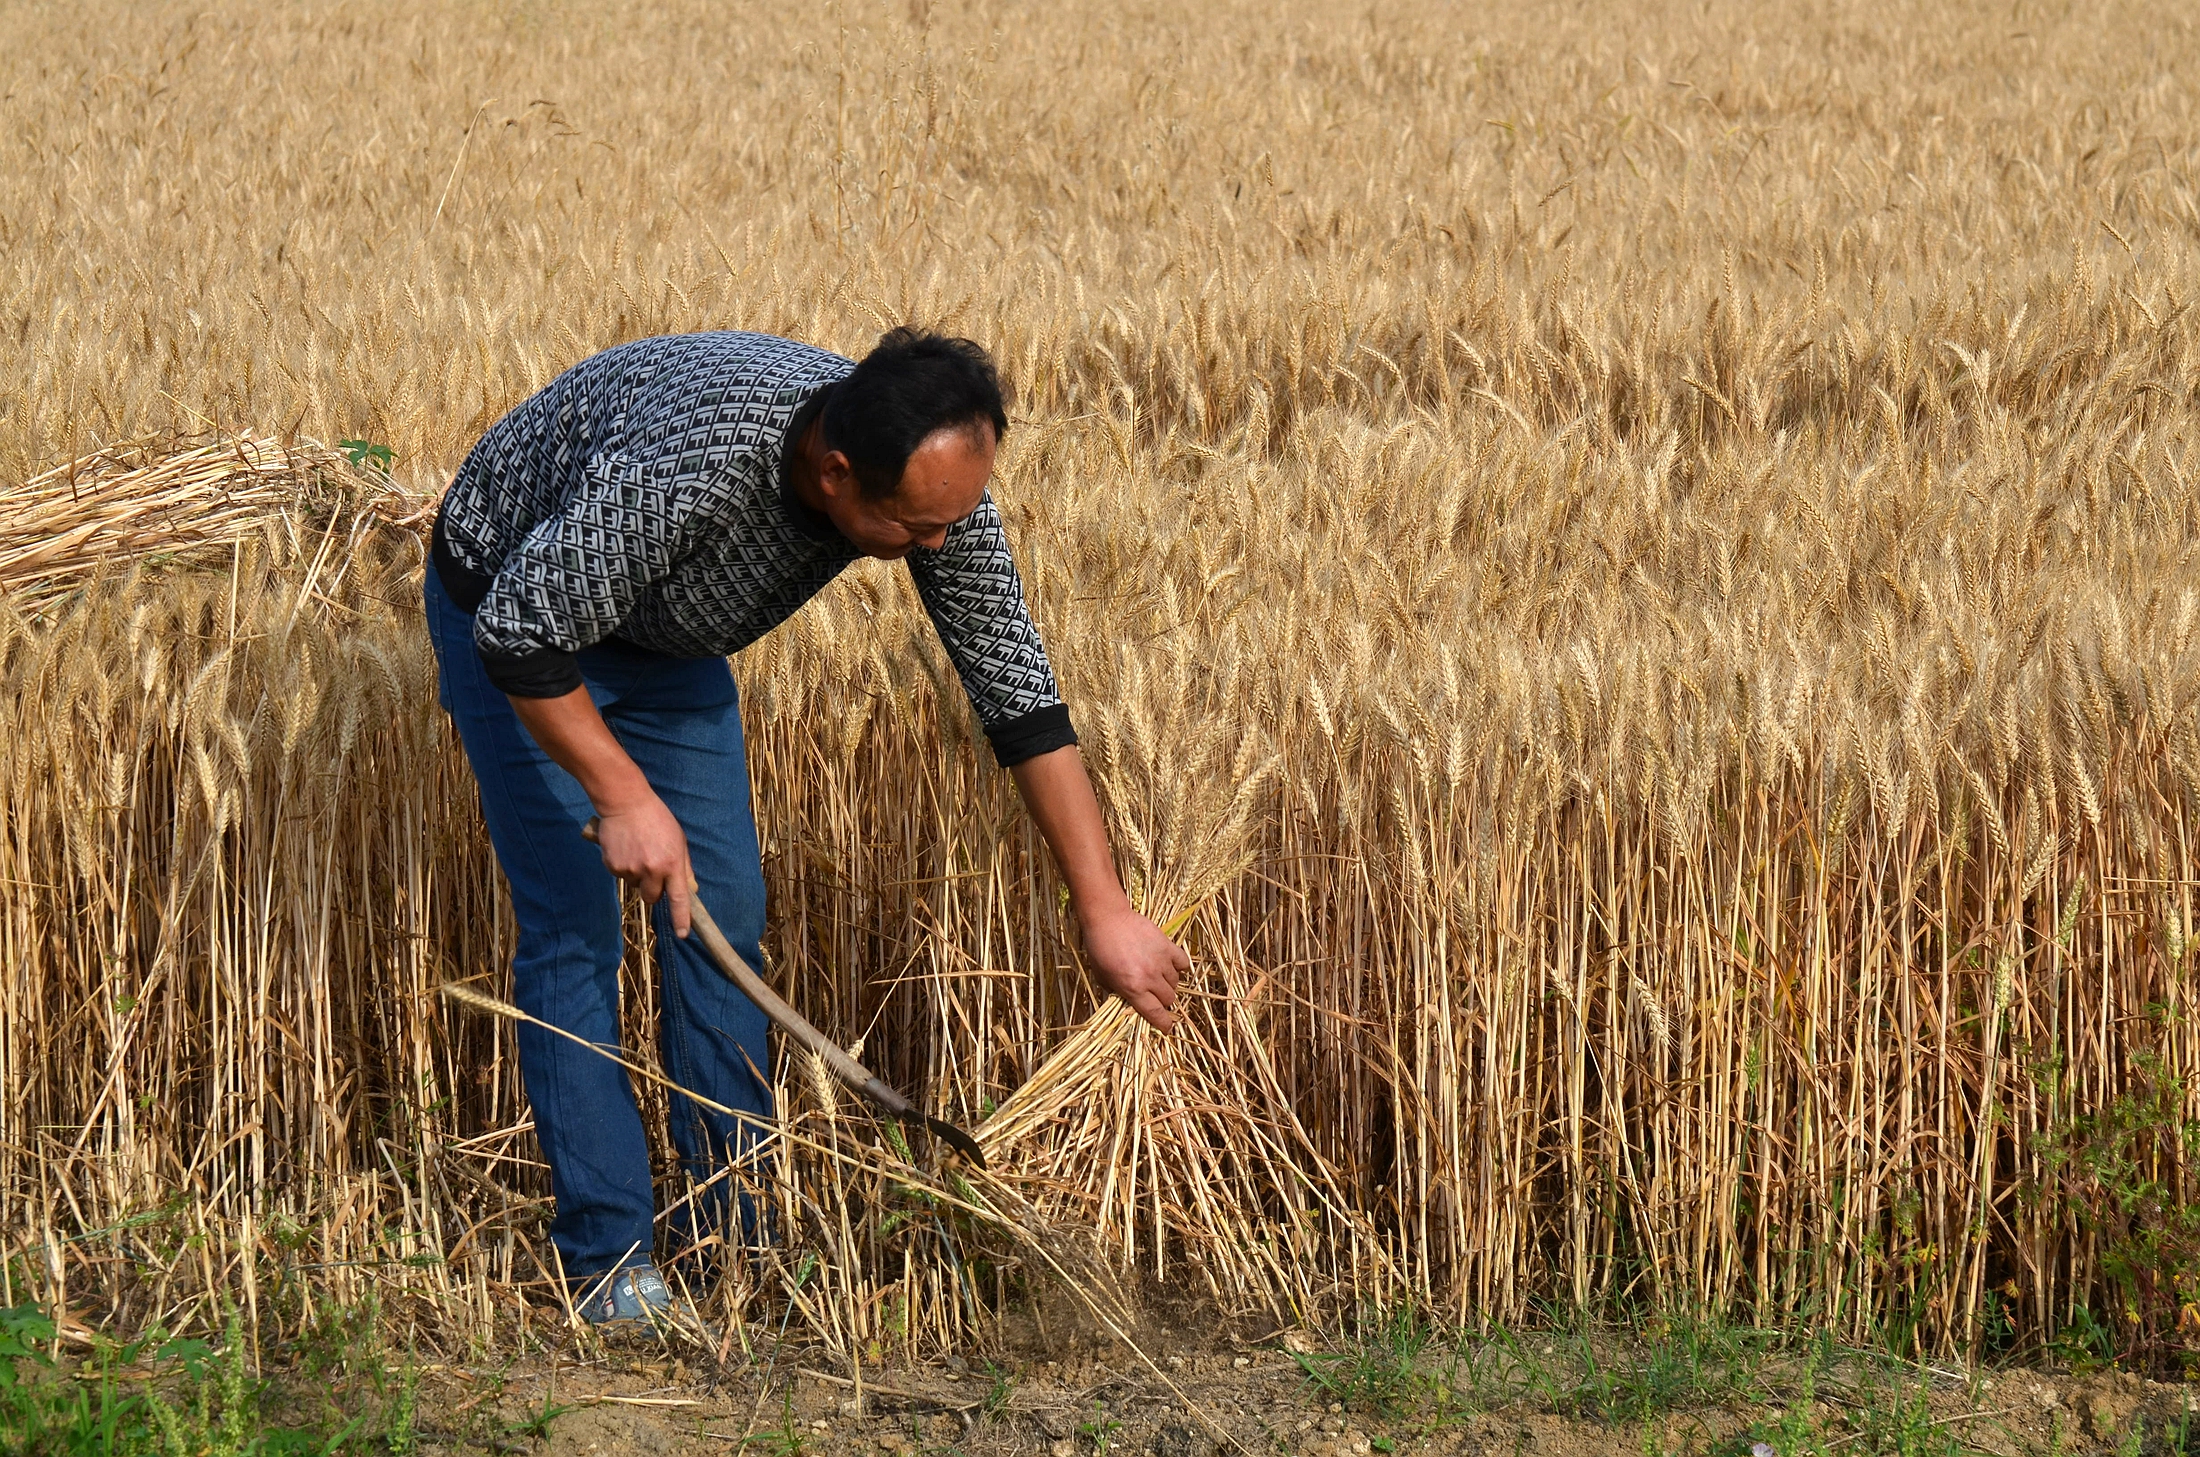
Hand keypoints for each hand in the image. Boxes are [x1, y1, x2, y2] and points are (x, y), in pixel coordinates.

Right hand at [590, 797, 694, 936]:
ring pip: (635, 885)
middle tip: (652, 868)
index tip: (683, 934)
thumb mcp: (678, 839)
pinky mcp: (613, 866)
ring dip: (637, 875)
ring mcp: (631, 869)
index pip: (679, 898)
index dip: (680, 918)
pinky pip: (620, 876)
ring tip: (637, 850)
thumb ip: (684, 866)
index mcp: (672, 863)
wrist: (625, 802)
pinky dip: (622, 866)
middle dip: (653, 889)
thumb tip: (690, 889)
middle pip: (652, 898)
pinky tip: (625, 848)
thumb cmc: (657, 819)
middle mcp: (652, 869)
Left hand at [1079, 903, 1188, 1031]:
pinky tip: (1171, 965)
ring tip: (1159, 978)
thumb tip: (1130, 1003)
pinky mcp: (1167, 945)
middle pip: (1169, 999)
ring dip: (1169, 984)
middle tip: (1156, 996)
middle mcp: (1150, 977)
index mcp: (1132, 988)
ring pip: (1176, 982)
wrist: (1108, 919)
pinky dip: (1180, 967)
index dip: (1163, 1024)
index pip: (1155, 1013)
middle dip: (1163, 1001)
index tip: (1166, 1027)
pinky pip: (1183, 963)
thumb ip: (1118, 993)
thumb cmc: (1099, 949)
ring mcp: (1161, 961)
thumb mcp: (1101, 977)